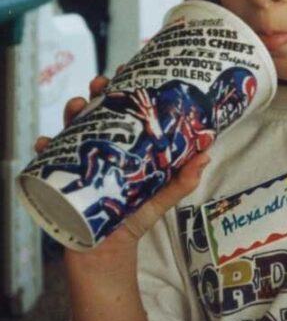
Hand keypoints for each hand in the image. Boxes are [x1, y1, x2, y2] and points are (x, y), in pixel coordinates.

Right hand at [35, 76, 210, 261]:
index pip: (125, 112)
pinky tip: (47, 142)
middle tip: (103, 84)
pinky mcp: (62, 178)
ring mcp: (81, 160)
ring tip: (78, 105)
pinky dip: (46, 148)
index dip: (125, 90)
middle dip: (98, 93)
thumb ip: (183, 180)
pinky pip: (48, 160)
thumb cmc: (134, 218)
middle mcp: (102, 148)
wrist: (108, 250)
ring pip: (72, 128)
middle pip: (98, 112)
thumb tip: (206, 154)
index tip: (128, 70)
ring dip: (73, 112)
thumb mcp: (163, 197)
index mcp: (127, 146)